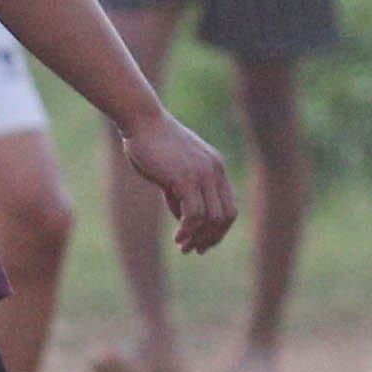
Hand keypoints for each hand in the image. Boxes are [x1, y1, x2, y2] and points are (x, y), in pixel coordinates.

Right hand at [119, 114, 239, 255]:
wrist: (142, 121)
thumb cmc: (153, 144)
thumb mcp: (174, 170)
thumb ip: (182, 193)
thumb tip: (185, 221)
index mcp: (216, 167)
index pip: (229, 207)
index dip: (219, 229)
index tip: (204, 243)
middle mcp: (215, 171)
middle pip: (226, 216)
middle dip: (212, 238)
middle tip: (195, 250)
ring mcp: (202, 174)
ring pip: (212, 218)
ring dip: (199, 238)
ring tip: (183, 246)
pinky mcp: (186, 178)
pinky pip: (195, 215)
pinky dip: (188, 231)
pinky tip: (178, 238)